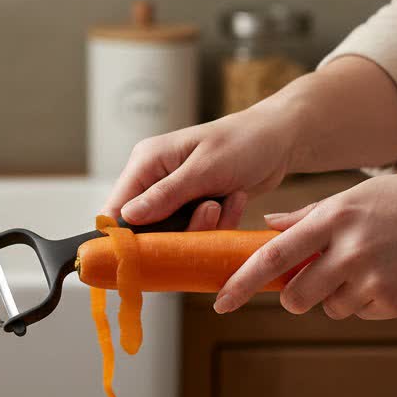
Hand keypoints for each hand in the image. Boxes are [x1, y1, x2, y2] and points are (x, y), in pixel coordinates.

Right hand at [103, 103, 298, 231]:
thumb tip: (127, 217)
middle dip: (179, 231)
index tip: (143, 255)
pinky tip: (235, 199)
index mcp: (146, 163)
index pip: (116, 208)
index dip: (123, 236)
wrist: (280, 141)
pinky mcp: (194, 209)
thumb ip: (165, 195)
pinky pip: (197, 233)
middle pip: (146, 229)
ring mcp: (175, 197)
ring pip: (175, 236)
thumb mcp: (204, 168)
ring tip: (225, 200)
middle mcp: (154, 181)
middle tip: (210, 211)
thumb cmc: (243, 142)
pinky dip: (219, 224)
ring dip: (204, 227)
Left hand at [213, 165, 396, 318]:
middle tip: (310, 282)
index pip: (272, 257)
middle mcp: (349, 249)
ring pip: (330, 308)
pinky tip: (391, 274)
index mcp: (333, 217)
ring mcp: (374, 278)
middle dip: (295, 296)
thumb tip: (267, 228)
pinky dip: (368, 301)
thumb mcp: (355, 195)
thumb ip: (308, 216)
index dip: (240, 283)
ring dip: (336, 296)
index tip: (219, 302)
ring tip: (367, 266)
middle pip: (295, 296)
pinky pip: (362, 312)